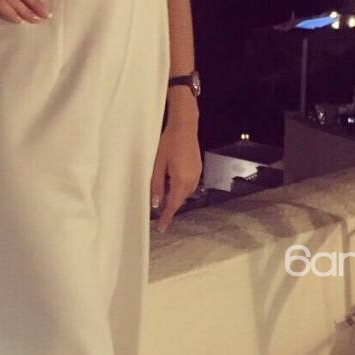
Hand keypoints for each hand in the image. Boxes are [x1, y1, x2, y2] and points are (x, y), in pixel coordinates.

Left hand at [150, 96, 201, 232]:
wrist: (185, 127)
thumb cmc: (169, 143)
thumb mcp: (158, 164)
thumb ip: (157, 184)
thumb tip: (156, 202)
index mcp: (180, 180)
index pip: (173, 204)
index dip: (167, 217)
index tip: (162, 227)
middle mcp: (191, 179)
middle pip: (181, 200)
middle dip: (172, 208)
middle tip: (162, 217)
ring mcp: (196, 174)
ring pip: (186, 193)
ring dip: (177, 198)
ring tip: (166, 200)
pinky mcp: (198, 168)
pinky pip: (190, 185)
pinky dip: (182, 189)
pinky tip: (174, 185)